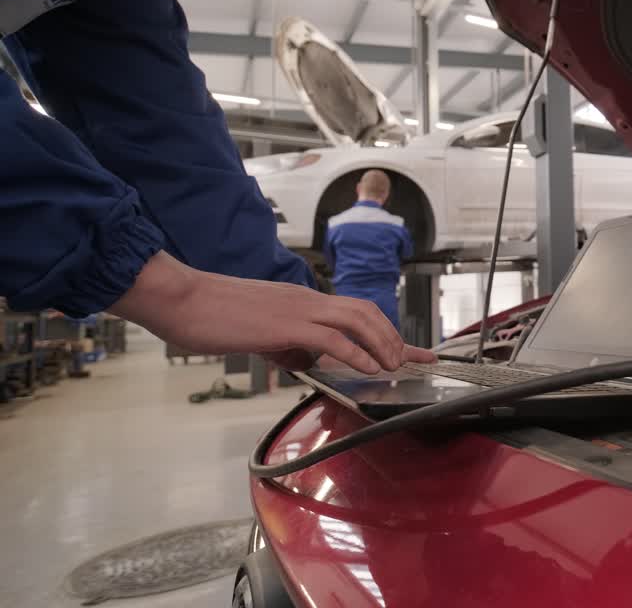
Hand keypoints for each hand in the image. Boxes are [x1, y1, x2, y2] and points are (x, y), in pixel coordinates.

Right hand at [110, 252, 436, 373]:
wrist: (181, 300)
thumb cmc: (210, 316)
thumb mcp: (258, 334)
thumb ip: (286, 345)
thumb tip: (304, 362)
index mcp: (301, 302)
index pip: (355, 312)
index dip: (388, 331)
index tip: (412, 350)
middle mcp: (306, 300)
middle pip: (366, 311)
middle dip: (395, 337)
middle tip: (415, 360)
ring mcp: (298, 309)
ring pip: (357, 319)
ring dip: (381, 343)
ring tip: (394, 366)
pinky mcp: (285, 324)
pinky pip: (331, 338)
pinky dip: (355, 353)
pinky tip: (367, 367)